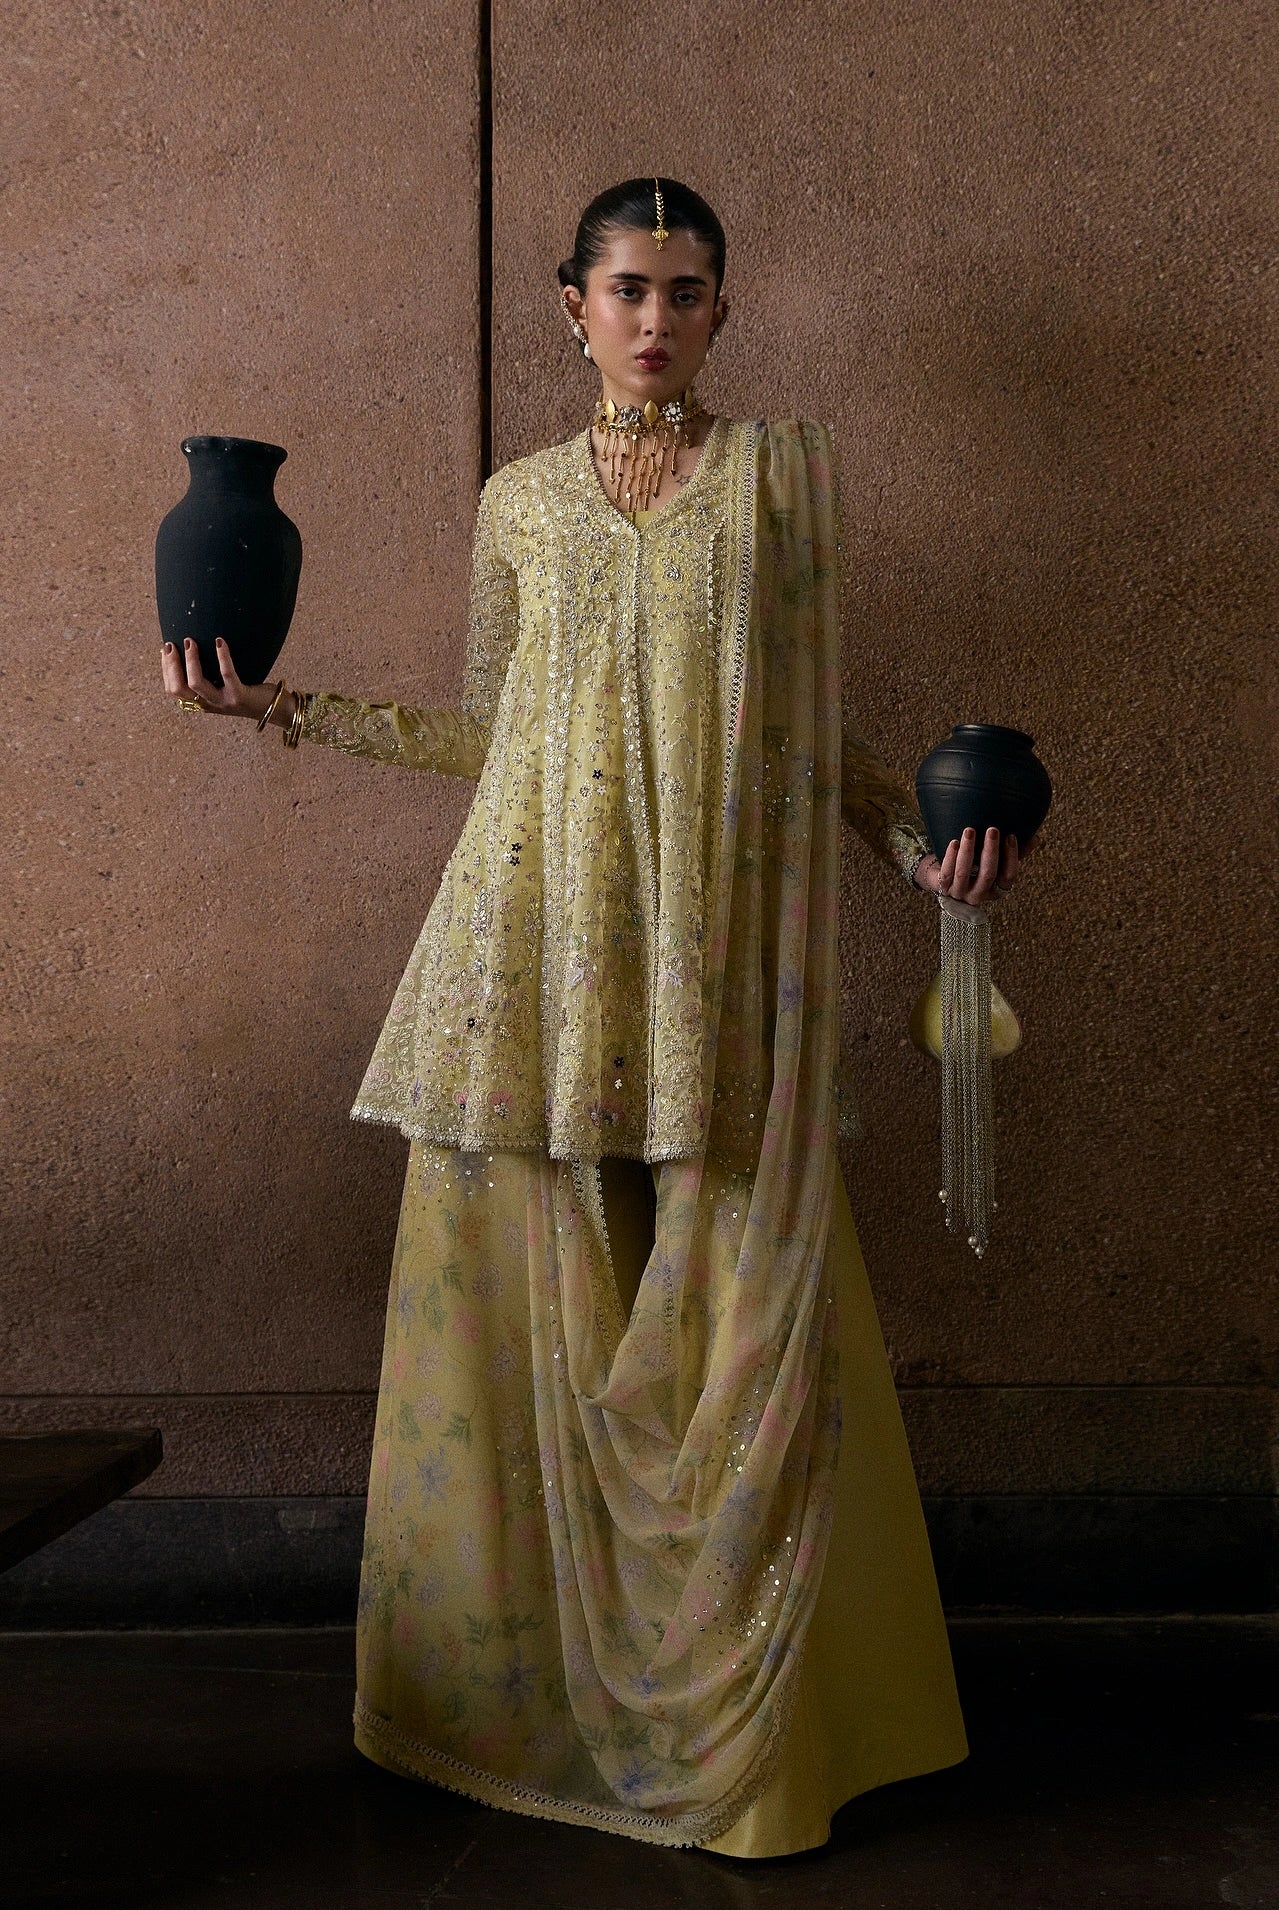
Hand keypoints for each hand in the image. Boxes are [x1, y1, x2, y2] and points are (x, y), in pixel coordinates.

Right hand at [159, 637, 277, 721]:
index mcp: (202, 702)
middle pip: (178, 689)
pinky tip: (219, 641)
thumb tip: (195, 647)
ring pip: (196, 683)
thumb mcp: (224, 686)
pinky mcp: (239, 696)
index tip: (165, 650)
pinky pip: (227, 674)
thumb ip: (210, 675)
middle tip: (171, 644)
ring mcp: (224, 702)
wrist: (276, 709)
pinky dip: (222, 656)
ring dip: (190, 660)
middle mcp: (210, 705)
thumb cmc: (249, 692)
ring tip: (190, 641)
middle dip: (171, 665)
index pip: (173, 690)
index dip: (165, 670)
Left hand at [914, 826, 1039, 904]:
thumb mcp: (994, 862)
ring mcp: (959, 893)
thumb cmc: (975, 867)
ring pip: (964, 873)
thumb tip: (1035, 838)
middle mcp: (978, 895)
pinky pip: (946, 873)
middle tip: (992, 829)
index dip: (1012, 858)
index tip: (1011, 836)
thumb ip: (1013, 853)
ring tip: (970, 830)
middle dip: (991, 852)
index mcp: (995, 890)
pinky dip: (950, 857)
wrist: (943, 878)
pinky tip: (955, 842)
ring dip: (968, 851)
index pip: (1008, 878)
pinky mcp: (942, 888)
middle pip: (988, 875)